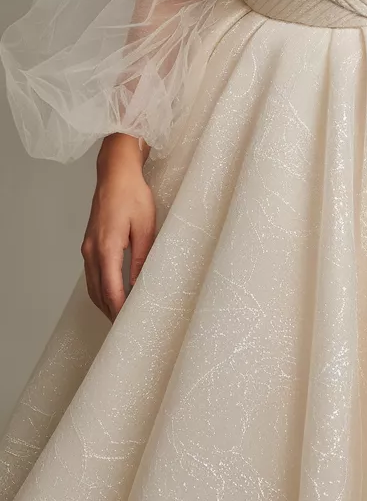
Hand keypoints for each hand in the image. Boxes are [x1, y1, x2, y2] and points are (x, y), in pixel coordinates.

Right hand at [82, 134, 156, 322]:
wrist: (116, 172)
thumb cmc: (133, 194)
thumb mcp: (145, 226)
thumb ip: (142, 257)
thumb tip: (140, 283)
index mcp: (106, 247)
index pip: (110, 290)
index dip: (119, 310)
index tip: (129, 324)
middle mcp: (92, 250)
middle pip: (97, 292)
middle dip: (110, 312)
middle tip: (126, 327)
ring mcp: (87, 247)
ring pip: (92, 285)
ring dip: (104, 302)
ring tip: (120, 315)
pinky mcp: (89, 243)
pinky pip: (91, 273)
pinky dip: (100, 288)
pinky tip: (112, 292)